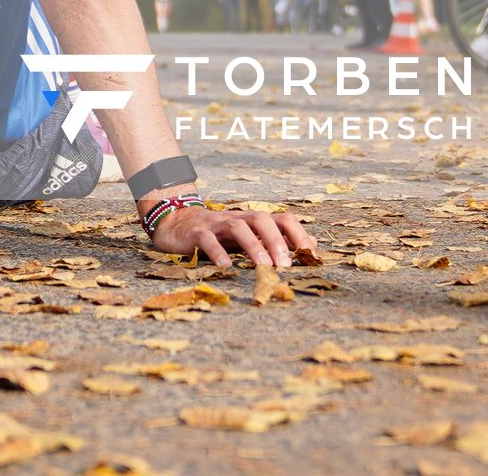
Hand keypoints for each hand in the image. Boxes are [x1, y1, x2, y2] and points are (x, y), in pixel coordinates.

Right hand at [150, 203, 318, 267]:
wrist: (175, 222)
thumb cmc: (218, 233)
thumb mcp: (249, 236)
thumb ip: (277, 239)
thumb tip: (312, 243)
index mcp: (252, 220)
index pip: (281, 218)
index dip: (298, 234)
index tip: (310, 256)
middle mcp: (237, 218)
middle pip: (261, 219)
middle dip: (276, 240)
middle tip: (286, 265)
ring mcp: (216, 224)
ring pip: (238, 226)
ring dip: (253, 245)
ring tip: (263, 267)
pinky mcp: (197, 233)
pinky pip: (208, 239)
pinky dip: (218, 253)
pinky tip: (226, 268)